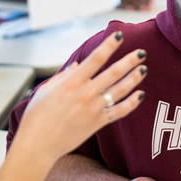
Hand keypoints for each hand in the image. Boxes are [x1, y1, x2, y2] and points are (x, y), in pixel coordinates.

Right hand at [11, 31, 146, 160]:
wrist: (38, 145)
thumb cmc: (36, 117)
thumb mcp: (45, 90)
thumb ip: (63, 76)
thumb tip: (77, 65)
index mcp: (71, 82)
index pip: (96, 58)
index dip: (109, 45)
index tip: (119, 35)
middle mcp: (85, 94)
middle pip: (114, 73)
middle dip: (129, 61)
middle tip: (141, 52)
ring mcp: (93, 109)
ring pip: (120, 90)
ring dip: (134, 78)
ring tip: (144, 68)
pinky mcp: (97, 123)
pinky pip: (119, 111)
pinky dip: (132, 103)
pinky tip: (140, 95)